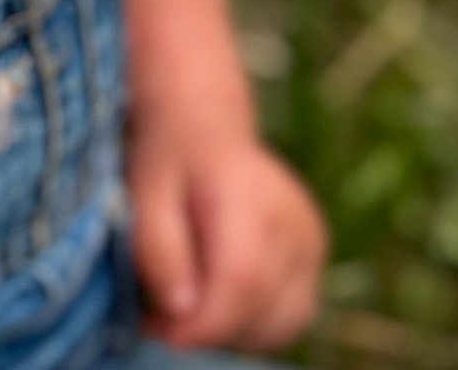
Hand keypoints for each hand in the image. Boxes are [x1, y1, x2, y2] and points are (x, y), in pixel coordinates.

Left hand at [127, 123, 326, 351]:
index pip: (242, 281)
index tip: (157, 330)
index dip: (201, 323)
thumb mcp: (143, 192)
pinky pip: (289, 316)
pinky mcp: (314, 259)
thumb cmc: (167, 158)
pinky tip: (213, 297)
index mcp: (253, 199)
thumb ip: (158, 248)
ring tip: (184, 302)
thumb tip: (180, 312)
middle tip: (156, 318)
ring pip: (281, 325)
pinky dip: (250, 323)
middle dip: (206, 329)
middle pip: (262, 311)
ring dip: (229, 331)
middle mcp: (297, 224)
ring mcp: (313, 243)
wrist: (202, 125)